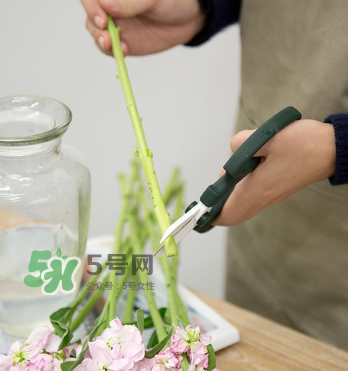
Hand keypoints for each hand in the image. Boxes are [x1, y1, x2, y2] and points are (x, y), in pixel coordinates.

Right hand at [80, 0, 205, 55]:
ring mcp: (115, 25)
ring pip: (96, 33)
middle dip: (94, 27)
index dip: (91, 7)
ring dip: (101, 41)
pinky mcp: (123, 42)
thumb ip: (130, 3)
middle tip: (106, 37)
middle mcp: (111, 7)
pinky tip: (123, 51)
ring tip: (112, 45)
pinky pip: (109, 49)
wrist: (187, 20)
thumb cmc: (172, 1)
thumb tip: (106, 5)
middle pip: (91, 16)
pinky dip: (112, 52)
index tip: (102, 19)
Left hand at [214, 119, 335, 225]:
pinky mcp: (277, 188)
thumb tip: (233, 151)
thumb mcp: (266, 137)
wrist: (332, 149)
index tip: (201, 209)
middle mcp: (263, 197)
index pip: (228, 215)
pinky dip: (243, 188)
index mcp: (256, 190)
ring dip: (232, 193)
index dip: (211, 215)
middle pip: (234, 212)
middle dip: (219, 202)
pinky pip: (254, 195)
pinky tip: (247, 166)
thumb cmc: (303, 145)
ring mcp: (271, 195)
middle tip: (219, 182)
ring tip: (233, 170)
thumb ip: (240, 144)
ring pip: (243, 204)